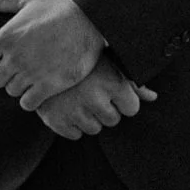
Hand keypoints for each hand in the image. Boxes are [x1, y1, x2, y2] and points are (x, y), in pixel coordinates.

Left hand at [0, 0, 106, 107]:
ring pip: (12, 91)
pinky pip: (28, 103)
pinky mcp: (50, 85)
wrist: (93, 22)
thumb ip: (0, 1)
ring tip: (31, 79)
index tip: (3, 59)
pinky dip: (31, 100)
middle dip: (5, 76)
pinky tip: (39, 91)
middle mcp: (15, 57)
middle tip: (18, 71)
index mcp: (5, 37)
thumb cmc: (60, 9)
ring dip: (19, 87)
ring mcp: (31, 72)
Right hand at [32, 56, 157, 137]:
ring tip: (74, 98)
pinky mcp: (55, 120)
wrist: (35, 55)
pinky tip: (64, 107)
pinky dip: (70, 125)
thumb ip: (132, 83)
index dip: (121, 100)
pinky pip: (74, 135)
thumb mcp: (106, 63)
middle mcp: (95, 98)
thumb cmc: (78, 59)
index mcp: (113, 83)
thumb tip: (154, 97)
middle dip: (103, 109)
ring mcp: (74, 110)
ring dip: (86, 118)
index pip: (132, 109)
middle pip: (113, 120)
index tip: (106, 87)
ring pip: (93, 129)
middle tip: (87, 92)